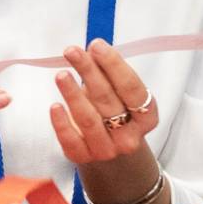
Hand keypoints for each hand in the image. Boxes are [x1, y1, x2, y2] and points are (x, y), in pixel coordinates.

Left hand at [46, 41, 162, 203]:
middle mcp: (130, 137)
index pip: (131, 87)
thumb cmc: (114, 111)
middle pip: (108, 99)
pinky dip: (62, 123)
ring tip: (61, 74)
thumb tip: (91, 49)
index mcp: (147, 117)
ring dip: (73, 94)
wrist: (109, 149)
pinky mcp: (83, 157)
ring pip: (89, 119)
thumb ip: (108, 73)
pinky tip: (55, 106)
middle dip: (89, 71)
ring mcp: (107, 150)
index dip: (114, 65)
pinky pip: (71, 140)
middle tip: (72, 51)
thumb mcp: (118, 93)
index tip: (96, 45)